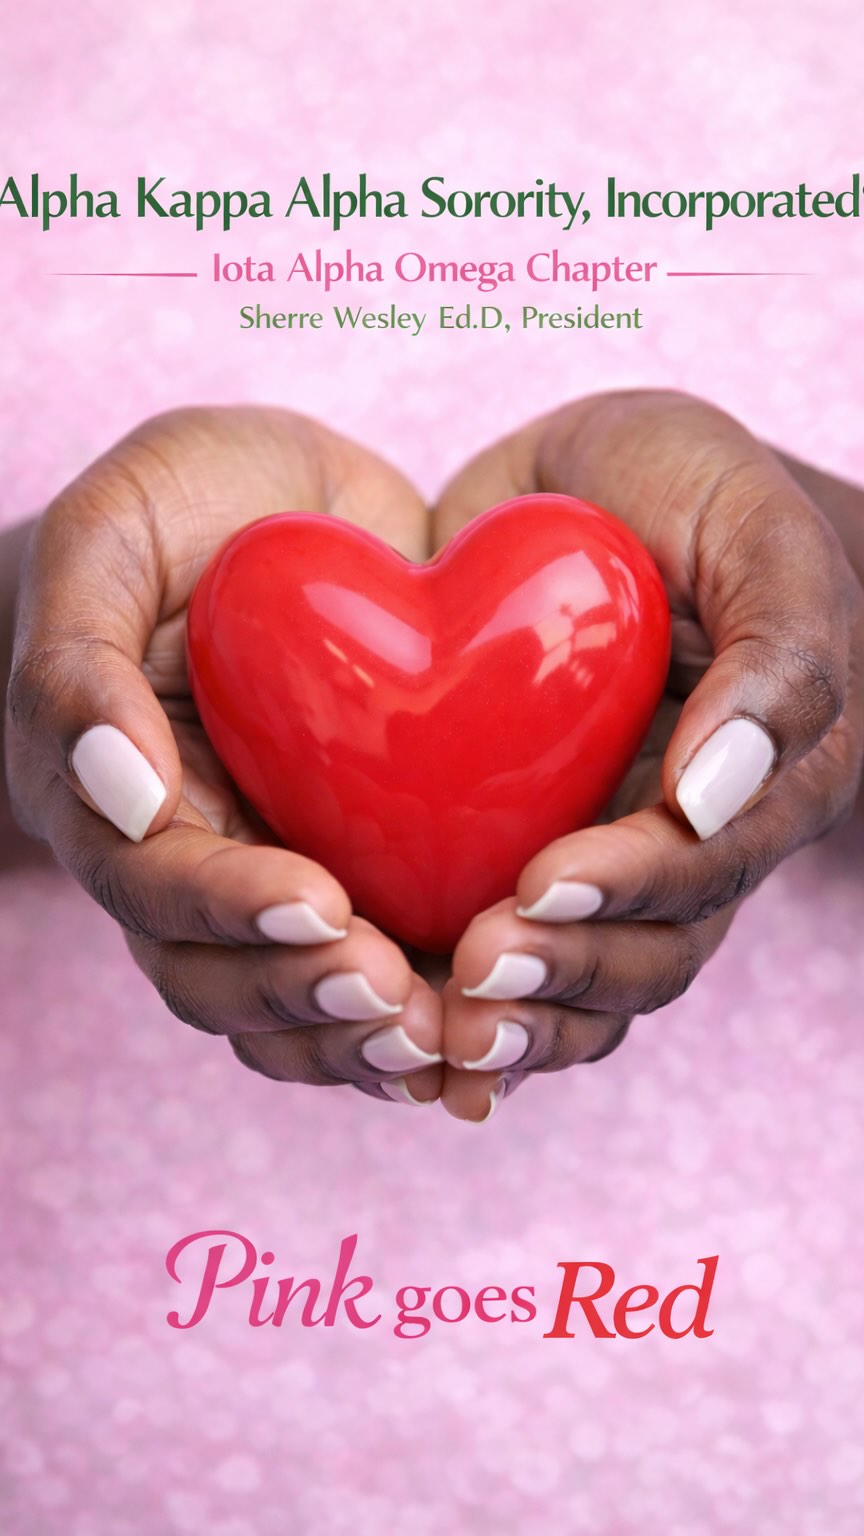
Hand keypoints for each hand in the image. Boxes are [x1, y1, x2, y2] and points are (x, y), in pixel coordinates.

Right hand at [5, 407, 444, 1105]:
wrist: (277, 514)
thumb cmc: (170, 514)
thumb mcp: (108, 538)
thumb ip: (81, 659)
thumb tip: (120, 794)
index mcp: (109, 794)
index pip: (153, 883)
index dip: (229, 911)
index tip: (320, 905)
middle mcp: (188, 857)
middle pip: (217, 980)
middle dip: (304, 1000)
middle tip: (398, 998)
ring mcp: (271, 873)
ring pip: (293, 1007)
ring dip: (364, 1040)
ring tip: (449, 1040)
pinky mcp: (361, 869)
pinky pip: (378, 972)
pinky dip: (429, 1015)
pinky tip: (497, 1031)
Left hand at [432, 391, 863, 1121]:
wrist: (600, 491)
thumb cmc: (693, 492)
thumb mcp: (751, 531)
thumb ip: (777, 651)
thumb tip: (716, 795)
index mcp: (768, 776)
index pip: (711, 864)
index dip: (632, 887)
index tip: (538, 882)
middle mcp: (696, 842)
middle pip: (652, 952)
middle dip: (567, 973)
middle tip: (475, 970)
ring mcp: (614, 858)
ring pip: (588, 983)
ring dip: (521, 1022)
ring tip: (437, 1034)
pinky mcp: (528, 855)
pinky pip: (519, 958)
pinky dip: (472, 1012)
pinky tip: (414, 1048)